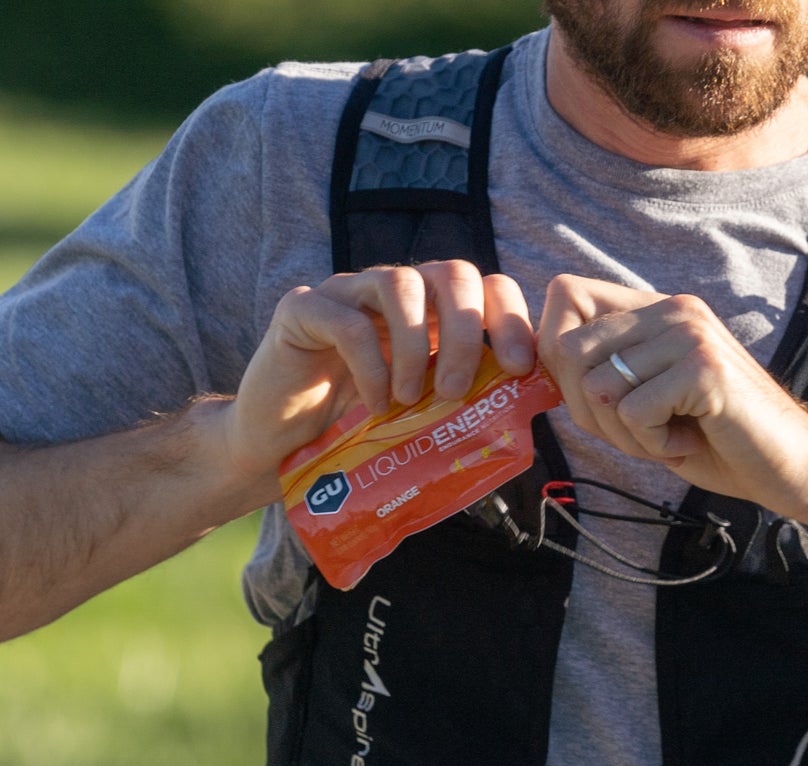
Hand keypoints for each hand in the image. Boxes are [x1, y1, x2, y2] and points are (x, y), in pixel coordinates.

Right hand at [220, 260, 536, 489]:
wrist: (274, 451)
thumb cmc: (351, 435)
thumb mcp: (422, 418)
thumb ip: (466, 402)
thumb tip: (532, 405)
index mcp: (430, 314)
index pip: (486, 287)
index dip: (510, 319)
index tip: (518, 369)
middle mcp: (392, 293)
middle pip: (451, 273)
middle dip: (467, 331)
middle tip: (456, 389)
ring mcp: (346, 293)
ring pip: (401, 284)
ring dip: (416, 346)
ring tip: (409, 399)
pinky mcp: (302, 309)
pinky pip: (347, 320)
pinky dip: (370, 365)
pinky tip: (373, 404)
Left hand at [536, 275, 807, 517]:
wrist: (789, 466)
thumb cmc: (714, 438)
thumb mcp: (647, 395)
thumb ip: (601, 371)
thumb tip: (533, 359)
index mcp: (656, 308)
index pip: (565, 294)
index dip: (551, 349)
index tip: (582, 396)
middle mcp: (673, 309)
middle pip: (569, 351)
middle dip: (588, 411)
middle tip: (639, 432)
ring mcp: (690, 334)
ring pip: (598, 388)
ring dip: (625, 434)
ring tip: (670, 435)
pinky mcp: (703, 369)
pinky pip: (633, 414)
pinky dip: (653, 446)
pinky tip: (690, 442)